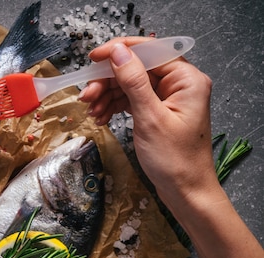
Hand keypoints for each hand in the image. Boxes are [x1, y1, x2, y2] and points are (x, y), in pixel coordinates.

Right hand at [78, 37, 215, 207]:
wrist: (185, 191)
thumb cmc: (174, 160)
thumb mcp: (150, 118)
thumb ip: (133, 82)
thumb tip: (118, 53)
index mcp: (186, 79)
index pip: (149, 51)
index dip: (119, 52)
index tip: (93, 59)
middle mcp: (180, 84)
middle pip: (136, 69)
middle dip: (108, 81)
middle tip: (86, 96)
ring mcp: (169, 98)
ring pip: (130, 85)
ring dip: (108, 95)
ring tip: (92, 111)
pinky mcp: (159, 111)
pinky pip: (132, 100)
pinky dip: (115, 106)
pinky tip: (101, 116)